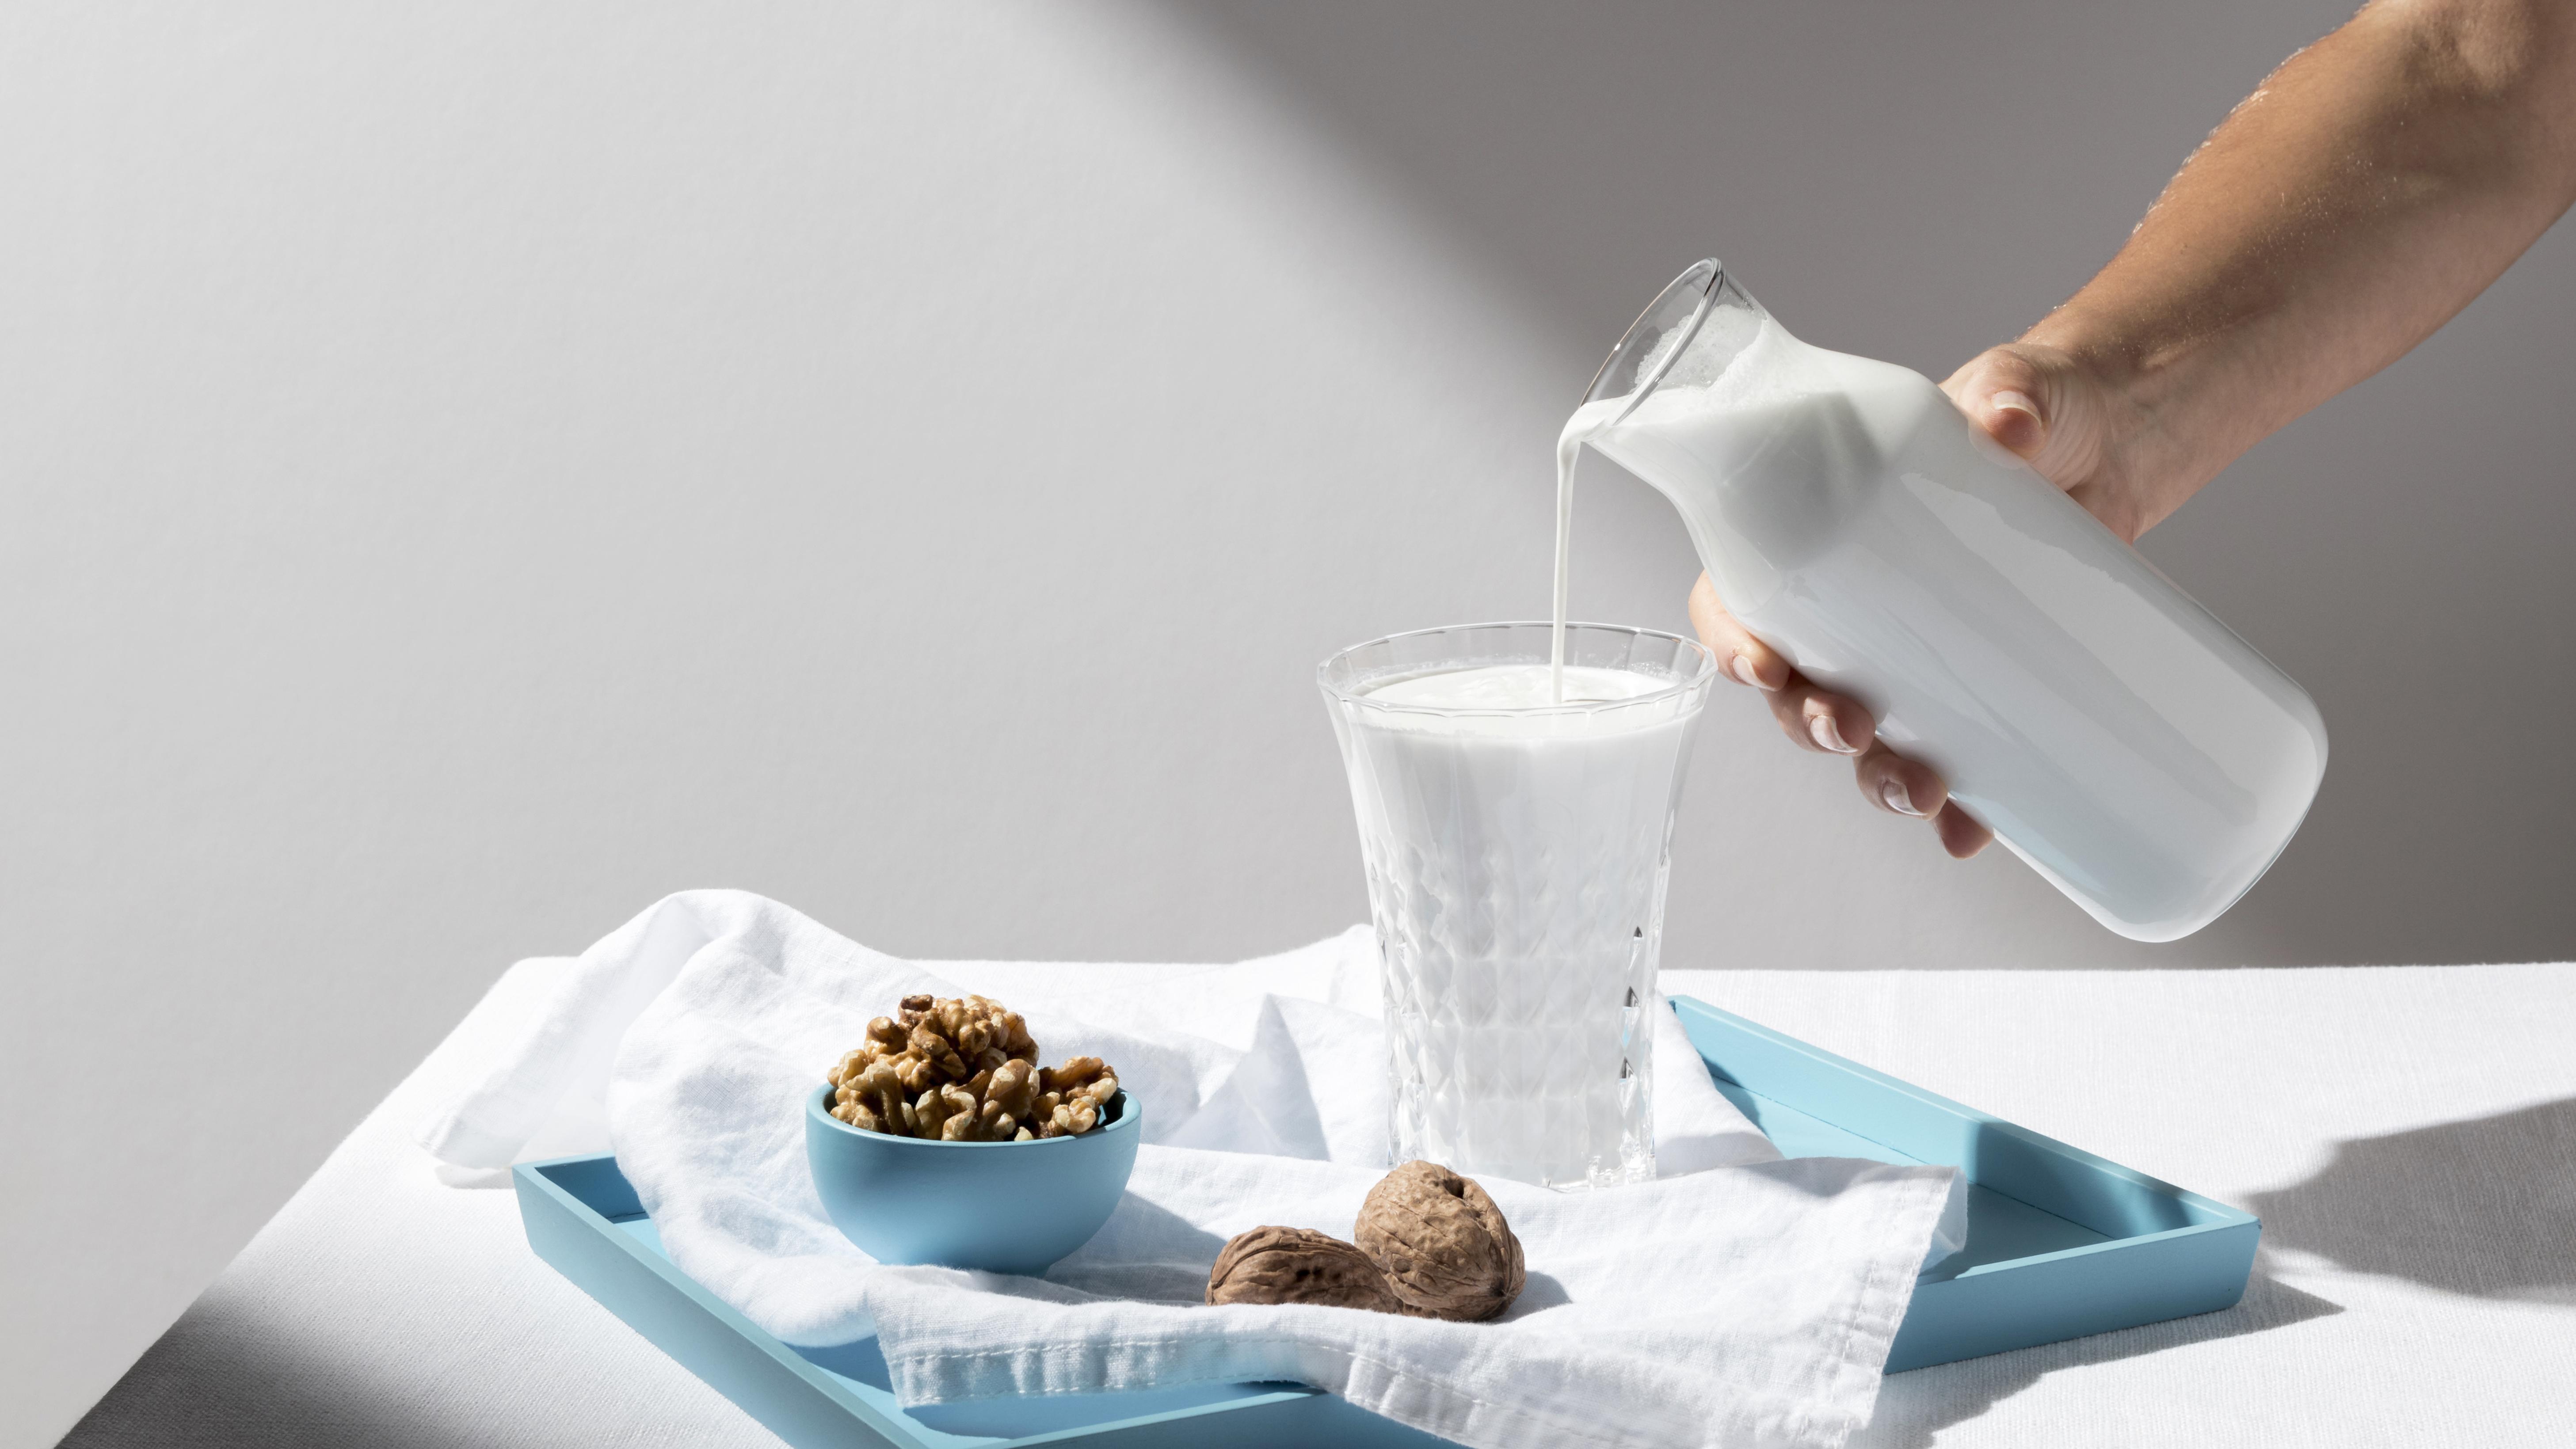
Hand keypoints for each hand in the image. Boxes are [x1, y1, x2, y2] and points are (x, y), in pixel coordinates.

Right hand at [1685, 342, 2131, 859]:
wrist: (2117, 442)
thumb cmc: (2036, 406)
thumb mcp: (2019, 387)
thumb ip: (2012, 390)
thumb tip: (2008, 416)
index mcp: (1823, 528)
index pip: (1740, 592)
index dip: (1729, 638)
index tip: (1761, 666)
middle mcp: (1855, 604)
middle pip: (1793, 688)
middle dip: (1810, 725)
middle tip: (1851, 731)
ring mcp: (1917, 653)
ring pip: (1862, 738)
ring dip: (1873, 778)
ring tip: (1917, 793)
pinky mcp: (1983, 685)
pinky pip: (1955, 762)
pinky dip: (1961, 810)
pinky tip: (1971, 833)